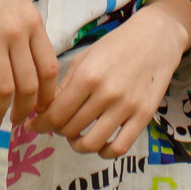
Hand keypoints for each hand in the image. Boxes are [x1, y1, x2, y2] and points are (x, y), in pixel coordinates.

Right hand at [0, 0, 59, 130]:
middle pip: (30, 85)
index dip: (48, 96)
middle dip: (25, 111)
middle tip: (17, 123)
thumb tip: (35, 66)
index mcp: (33, 24)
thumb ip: (27, 32)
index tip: (40, 110)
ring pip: (5, 88)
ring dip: (0, 113)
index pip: (50, 70)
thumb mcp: (17, 4)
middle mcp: (18, 32)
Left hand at [31, 0, 190, 157]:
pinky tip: (99, 143)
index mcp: (88, 75)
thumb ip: (65, 85)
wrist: (156, 37)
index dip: (40, 124)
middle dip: (57, 131)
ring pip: (91, 143)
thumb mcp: (85, 58)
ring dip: (77, 145)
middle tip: (57, 125)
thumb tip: (45, 111)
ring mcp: (127, 107)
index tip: (34, 125)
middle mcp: (106, 93)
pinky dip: (104, 152)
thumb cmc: (116, 45)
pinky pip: (119, 148)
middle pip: (70, 129)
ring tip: (75, 137)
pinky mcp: (144, 116)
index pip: (55, 113)